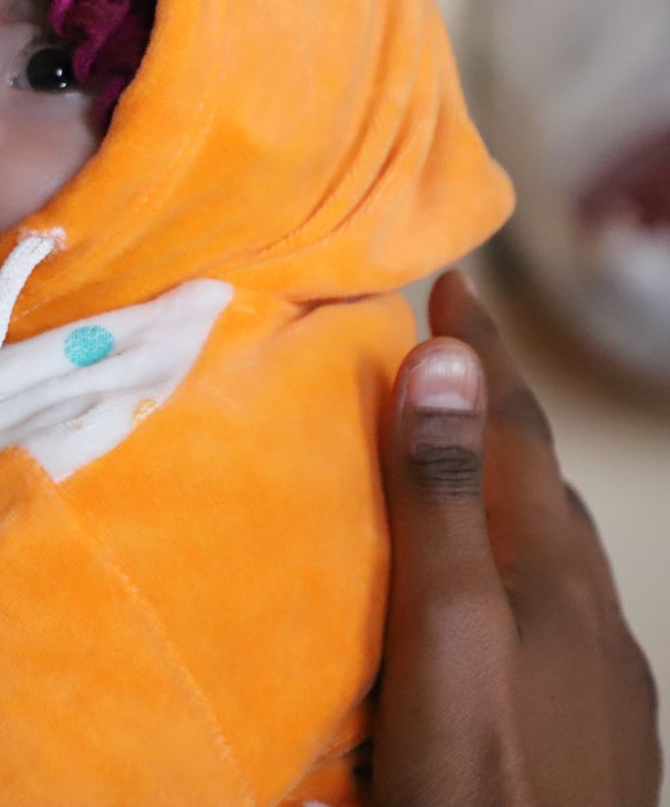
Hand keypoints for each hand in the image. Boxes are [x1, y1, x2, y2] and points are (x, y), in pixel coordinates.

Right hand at [374, 272, 661, 806]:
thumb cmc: (480, 788)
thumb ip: (441, 504)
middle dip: (496, 415)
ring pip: (554, 559)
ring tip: (455, 465)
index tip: (451, 283)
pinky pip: (551, 621)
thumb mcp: (443, 636)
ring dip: (507, 494)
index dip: (481, 357)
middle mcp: (589, 622)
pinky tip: (486, 611)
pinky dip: (509, 571)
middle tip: (440, 357)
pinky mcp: (589, 744)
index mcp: (551, 580)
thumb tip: (445, 358)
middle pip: (545, 491)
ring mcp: (599, 689)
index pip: (516, 436)